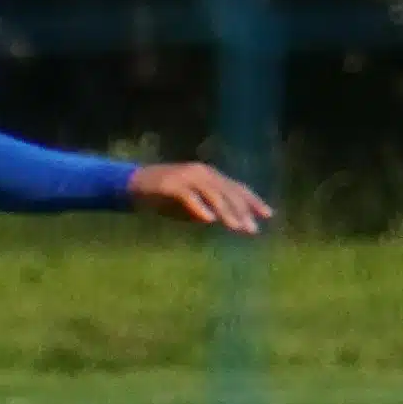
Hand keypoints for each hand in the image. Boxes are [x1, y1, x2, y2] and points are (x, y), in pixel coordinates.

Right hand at [127, 162, 273, 234]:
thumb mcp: (193, 206)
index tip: (268, 215)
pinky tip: (209, 221)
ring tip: (236, 228)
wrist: (134, 185)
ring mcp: (187, 177)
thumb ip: (210, 211)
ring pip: (213, 194)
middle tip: (253, 230)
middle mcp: (203, 173)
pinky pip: (189, 197)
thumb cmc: (166, 198)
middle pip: (228, 191)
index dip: (253, 200)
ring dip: (226, 212)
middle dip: (242, 211)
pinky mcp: (172, 184)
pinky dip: (200, 208)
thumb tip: (228, 222)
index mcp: (211, 176)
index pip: (237, 187)